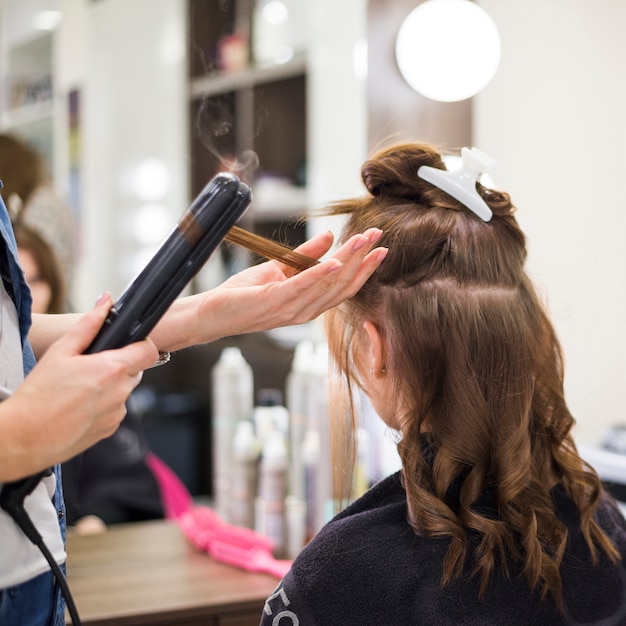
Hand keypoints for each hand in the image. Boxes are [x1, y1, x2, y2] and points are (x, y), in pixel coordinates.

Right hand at [0, 294, 158, 480]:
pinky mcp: (110, 429)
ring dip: (111, 386)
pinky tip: (80, 404)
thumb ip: (89, 325)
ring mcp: (117, 413)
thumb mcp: (61, 351)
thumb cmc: (39, 395)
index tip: (130, 343)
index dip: (142, 344)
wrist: (25, 436)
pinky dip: (104, 404)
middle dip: (120, 364)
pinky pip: (115, 409)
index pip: (149, 351)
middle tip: (92, 366)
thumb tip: (105, 303)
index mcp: (112, 370)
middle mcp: (120, 392)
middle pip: (136, 370)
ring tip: (81, 388)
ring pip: (124, 390)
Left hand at [198, 228, 386, 335]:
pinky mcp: (274, 302)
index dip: (363, 267)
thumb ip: (305, 256)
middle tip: (379, 236)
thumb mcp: (279, 269)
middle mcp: (305, 310)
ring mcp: (291, 309)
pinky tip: (335, 261)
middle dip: (363, 260)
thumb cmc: (244, 294)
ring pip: (328, 285)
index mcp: (308, 304)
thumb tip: (329, 236)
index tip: (379, 246)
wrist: (212, 312)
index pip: (344, 286)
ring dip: (348, 261)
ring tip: (362, 241)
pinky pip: (302, 287)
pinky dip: (320, 274)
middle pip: (342, 285)